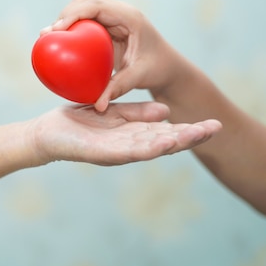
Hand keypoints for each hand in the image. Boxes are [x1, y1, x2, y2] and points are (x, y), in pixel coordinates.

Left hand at [30, 101, 220, 165]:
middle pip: (165, 142)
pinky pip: (129, 150)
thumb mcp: (114, 113)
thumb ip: (137, 113)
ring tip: (196, 134)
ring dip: (175, 142)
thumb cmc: (79, 123)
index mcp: (133, 136)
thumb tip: (166, 111)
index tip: (213, 123)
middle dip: (191, 137)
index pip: (167, 132)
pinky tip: (164, 141)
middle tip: (217, 128)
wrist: (48, 134)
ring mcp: (118, 152)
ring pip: (152, 148)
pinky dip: (149, 147)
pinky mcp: (103, 154)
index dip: (190, 130)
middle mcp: (130, 147)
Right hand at [42, 0, 178, 111]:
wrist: (168, 67)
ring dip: (64, 20)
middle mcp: (119, 12)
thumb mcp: (139, 78)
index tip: (56, 30)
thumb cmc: (158, 70)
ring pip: (82, 8)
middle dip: (63, 15)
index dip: (72, 14)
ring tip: (47, 38)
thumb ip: (119, 88)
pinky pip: (85, 21)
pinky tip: (59, 43)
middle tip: (46, 35)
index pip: (95, 6)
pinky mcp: (107, 26)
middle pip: (84, 2)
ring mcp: (113, 17)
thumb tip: (97, 106)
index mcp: (129, 17)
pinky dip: (71, 28)